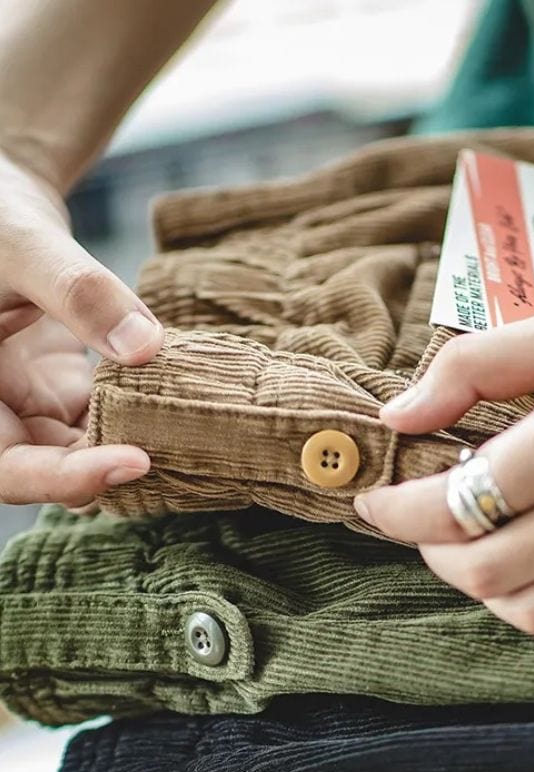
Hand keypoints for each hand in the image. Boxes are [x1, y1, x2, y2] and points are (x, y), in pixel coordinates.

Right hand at [0, 149, 162, 504]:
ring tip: (195, 438)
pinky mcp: (66, 391)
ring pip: (83, 451)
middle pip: (51, 470)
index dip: (68, 478)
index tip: (137, 462)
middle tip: (181, 455)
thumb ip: (79, 293)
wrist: (4, 210)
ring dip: (134, 446)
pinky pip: (104, 420)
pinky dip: (141, 417)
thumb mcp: (24, 246)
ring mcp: (32, 404)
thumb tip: (146, 347)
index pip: (8, 469)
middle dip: (113, 469)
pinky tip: (186, 405)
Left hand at [354, 265, 533, 639]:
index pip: (463, 502)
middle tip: (416, 515)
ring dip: (479, 583)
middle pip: (488, 568)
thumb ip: (469, 369)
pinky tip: (526, 559)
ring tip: (466, 539)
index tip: (375, 499)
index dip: (400, 509)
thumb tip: (399, 416)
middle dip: (428, 550)